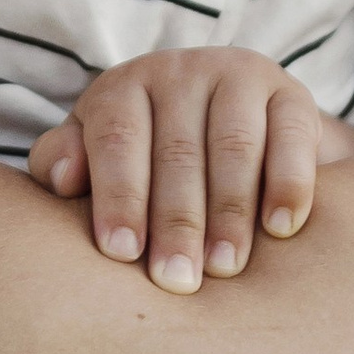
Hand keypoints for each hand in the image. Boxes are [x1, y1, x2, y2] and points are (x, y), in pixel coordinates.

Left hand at [32, 47, 351, 291]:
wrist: (234, 117)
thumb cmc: (146, 154)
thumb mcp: (97, 152)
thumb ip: (66, 161)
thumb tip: (61, 178)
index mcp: (125, 87)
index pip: (117, 138)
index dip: (119, 196)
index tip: (122, 253)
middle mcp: (180, 73)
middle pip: (177, 150)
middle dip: (176, 221)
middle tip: (176, 280)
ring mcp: (239, 77)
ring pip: (233, 144)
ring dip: (230, 210)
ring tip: (224, 267)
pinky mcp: (290, 93)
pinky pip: (291, 135)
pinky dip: (288, 182)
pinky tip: (280, 228)